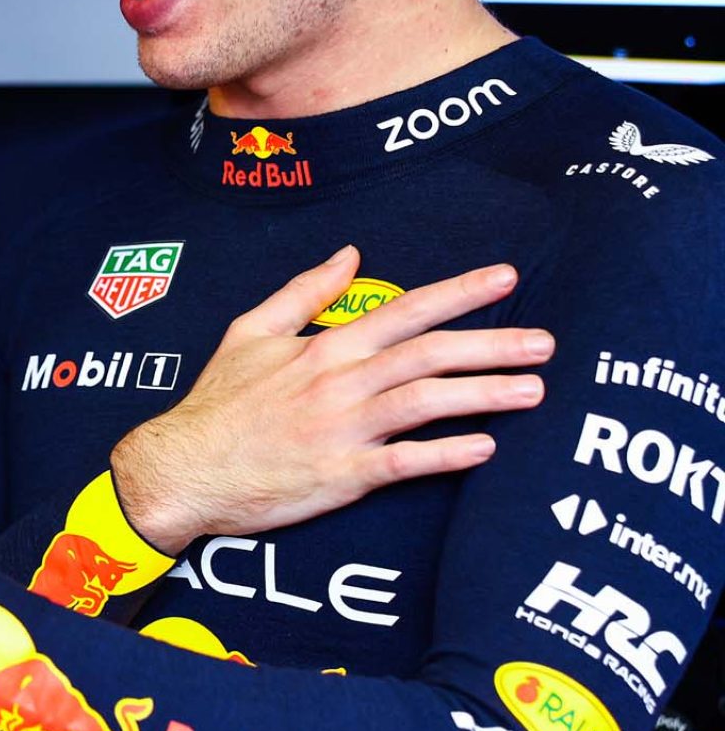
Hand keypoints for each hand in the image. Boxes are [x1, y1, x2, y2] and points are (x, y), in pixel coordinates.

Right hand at [113, 246, 552, 553]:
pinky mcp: (340, 476)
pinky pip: (403, 462)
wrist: (182, 467)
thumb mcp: (249, 332)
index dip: (460, 292)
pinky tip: (483, 448)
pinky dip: (445, 454)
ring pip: (426, 402)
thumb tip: (350, 254)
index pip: (405, 310)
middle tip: (546, 342)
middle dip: (494, 344)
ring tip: (534, 391)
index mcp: (325, 347)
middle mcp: (340, 383)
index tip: (506, 278)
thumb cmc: (216, 404)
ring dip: (484, 394)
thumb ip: (304, 292)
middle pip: (430, 354)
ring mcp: (342, 430)